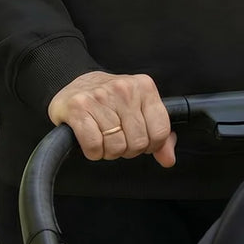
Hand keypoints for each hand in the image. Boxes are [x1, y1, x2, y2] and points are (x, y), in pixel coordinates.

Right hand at [48, 71, 175, 166]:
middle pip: (138, 142)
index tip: (140, 140)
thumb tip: (168, 159)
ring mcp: (100, 96)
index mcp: (144, 86)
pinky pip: (94, 146)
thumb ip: (158, 133)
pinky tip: (91, 139)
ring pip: (116, 147)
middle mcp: (124, 88)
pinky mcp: (78, 107)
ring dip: (109, 151)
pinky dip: (93, 152)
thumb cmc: (110, 100)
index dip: (151, 145)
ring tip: (104, 137)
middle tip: (118, 138)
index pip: (160, 131)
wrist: (75, 84)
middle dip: (128, 149)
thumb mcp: (140, 108)